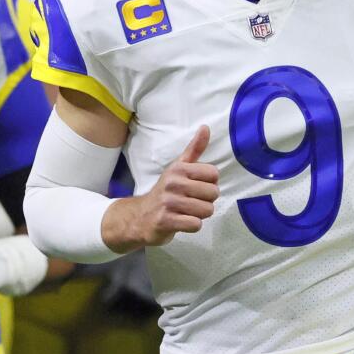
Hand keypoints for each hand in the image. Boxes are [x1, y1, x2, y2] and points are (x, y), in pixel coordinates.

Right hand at [107, 125, 218, 249]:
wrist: (140, 216)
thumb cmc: (165, 191)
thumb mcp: (178, 168)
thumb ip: (194, 149)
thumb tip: (206, 127)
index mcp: (179, 169)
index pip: (213, 174)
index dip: (209, 183)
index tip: (196, 187)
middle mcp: (173, 183)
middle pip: (213, 193)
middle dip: (206, 201)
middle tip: (191, 202)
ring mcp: (169, 202)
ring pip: (207, 210)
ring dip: (200, 214)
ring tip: (186, 212)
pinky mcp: (166, 221)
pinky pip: (195, 224)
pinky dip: (192, 226)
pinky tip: (181, 222)